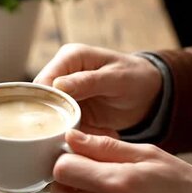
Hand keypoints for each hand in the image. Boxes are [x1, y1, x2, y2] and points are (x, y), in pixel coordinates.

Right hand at [34, 43, 161, 135]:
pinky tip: (103, 133)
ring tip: (101, 132)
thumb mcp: (116, 78)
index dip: (47, 100)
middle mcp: (62, 75)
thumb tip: (57, 85)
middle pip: (42, 100)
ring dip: (73, 129)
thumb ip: (87, 81)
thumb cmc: (135, 77)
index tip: (62, 119)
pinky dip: (82, 134)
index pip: (44, 80)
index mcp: (70, 58)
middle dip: (60, 119)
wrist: (149, 94)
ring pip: (53, 117)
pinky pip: (66, 127)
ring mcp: (65, 95)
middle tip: (82, 131)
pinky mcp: (71, 112)